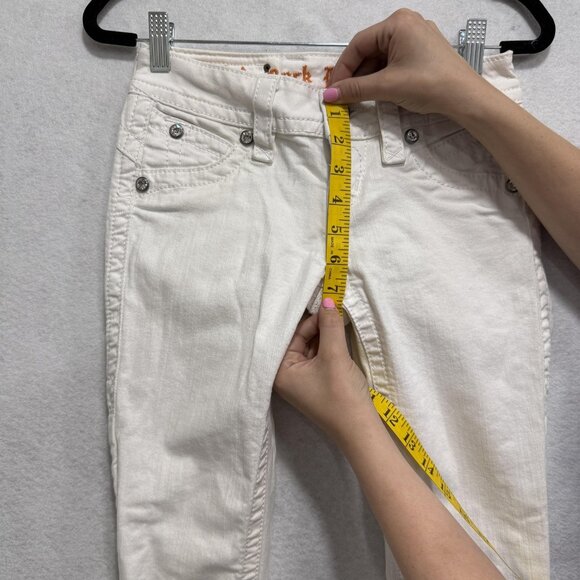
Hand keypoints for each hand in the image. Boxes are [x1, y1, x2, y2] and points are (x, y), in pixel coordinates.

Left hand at [273, 297, 374, 441]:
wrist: (361, 430)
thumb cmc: (341, 394)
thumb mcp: (335, 355)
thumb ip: (330, 326)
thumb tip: (328, 299)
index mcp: (280, 371)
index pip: (290, 335)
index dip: (308, 318)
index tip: (325, 301)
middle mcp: (286, 375)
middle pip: (299, 339)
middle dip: (316, 324)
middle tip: (333, 305)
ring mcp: (302, 379)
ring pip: (311, 346)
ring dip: (324, 332)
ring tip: (337, 314)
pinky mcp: (317, 382)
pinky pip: (319, 355)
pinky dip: (328, 343)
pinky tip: (338, 331)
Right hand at [324, 8, 487, 117]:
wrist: (465, 97)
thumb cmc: (428, 84)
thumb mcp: (387, 86)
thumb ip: (356, 90)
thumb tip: (329, 96)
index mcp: (397, 23)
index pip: (358, 44)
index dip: (343, 69)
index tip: (333, 90)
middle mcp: (406, 24)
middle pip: (369, 50)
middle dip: (355, 75)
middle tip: (343, 97)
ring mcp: (416, 38)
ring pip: (381, 58)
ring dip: (368, 79)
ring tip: (358, 98)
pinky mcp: (422, 52)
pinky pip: (394, 62)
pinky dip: (382, 77)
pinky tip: (377, 92)